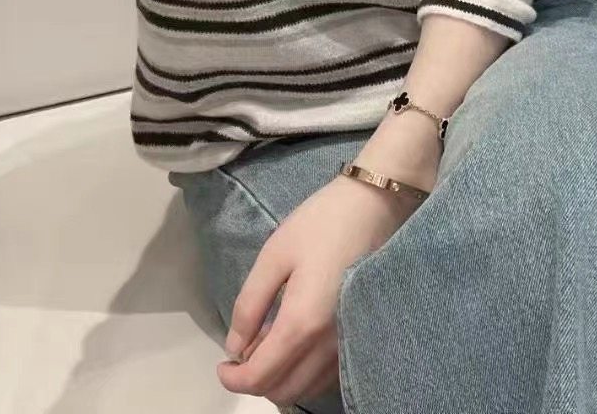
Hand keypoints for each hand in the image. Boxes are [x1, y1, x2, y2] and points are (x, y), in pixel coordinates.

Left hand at [216, 166, 424, 405]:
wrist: (375, 205)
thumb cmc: (321, 223)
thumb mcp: (275, 254)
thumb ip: (250, 304)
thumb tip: (235, 347)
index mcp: (303, 323)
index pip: (261, 376)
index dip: (234, 379)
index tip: (222, 365)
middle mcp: (329, 345)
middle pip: (284, 391)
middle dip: (255, 381)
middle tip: (243, 349)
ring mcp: (349, 343)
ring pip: (307, 388)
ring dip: (280, 377)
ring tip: (267, 341)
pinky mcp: (361, 334)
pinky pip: (327, 374)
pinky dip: (304, 370)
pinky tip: (295, 340)